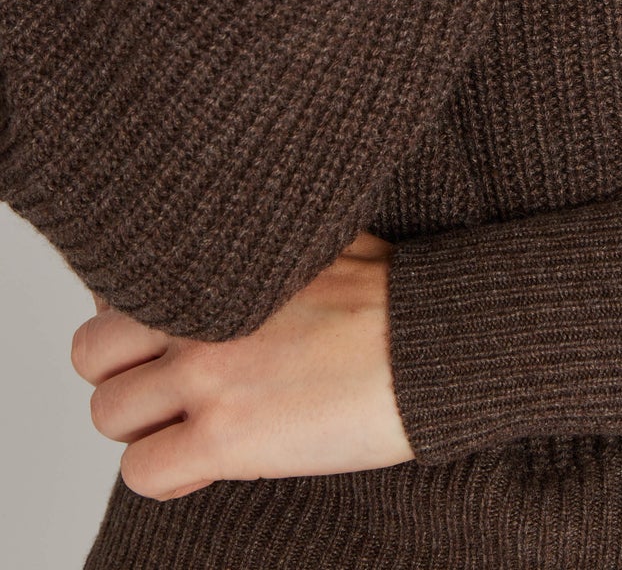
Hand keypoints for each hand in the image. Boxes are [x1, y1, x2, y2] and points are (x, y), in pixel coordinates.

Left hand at [71, 231, 413, 500]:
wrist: (437, 339)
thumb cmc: (395, 290)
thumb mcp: (317, 237)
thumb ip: (259, 247)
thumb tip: (240, 255)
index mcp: (215, 261)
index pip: (116, 290)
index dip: (138, 322)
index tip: (169, 339)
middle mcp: (196, 312)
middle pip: (93, 351)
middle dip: (125, 373)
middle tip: (170, 387)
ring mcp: (206, 375)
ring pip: (109, 415)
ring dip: (147, 426)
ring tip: (196, 426)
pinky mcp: (225, 438)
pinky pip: (142, 473)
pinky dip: (168, 474)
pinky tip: (211, 462)